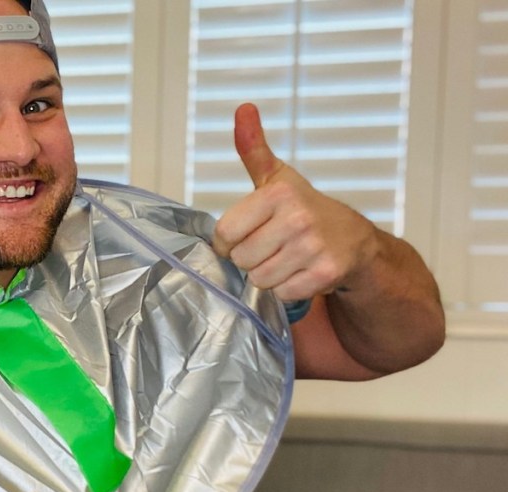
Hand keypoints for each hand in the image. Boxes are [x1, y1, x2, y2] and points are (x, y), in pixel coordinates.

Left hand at [212, 103, 380, 301]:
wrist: (356, 241)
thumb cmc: (304, 209)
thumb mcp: (277, 178)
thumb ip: (253, 149)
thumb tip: (243, 107)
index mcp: (278, 193)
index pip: (225, 234)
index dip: (230, 241)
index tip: (249, 234)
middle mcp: (297, 217)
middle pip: (241, 259)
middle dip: (252, 259)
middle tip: (274, 248)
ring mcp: (314, 246)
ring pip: (260, 279)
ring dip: (269, 277)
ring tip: (288, 259)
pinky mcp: (326, 273)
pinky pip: (283, 294)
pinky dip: (289, 290)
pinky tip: (303, 273)